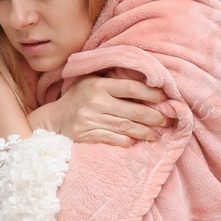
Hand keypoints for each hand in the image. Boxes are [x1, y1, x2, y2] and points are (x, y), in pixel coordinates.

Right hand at [29, 73, 168, 146]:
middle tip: (166, 120)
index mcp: (98, 84)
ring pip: (126, 127)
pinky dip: (126, 141)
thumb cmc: (78, 97)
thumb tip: (146, 81)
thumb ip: (112, 79)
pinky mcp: (87, 135)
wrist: (53, 119)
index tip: (165, 99)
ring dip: (144, 132)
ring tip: (155, 134)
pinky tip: (135, 141)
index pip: (131, 88)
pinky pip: (113, 139)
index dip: (151, 94)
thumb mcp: (91, 81)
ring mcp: (90, 119)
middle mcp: (95, 101)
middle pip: (132, 111)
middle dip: (154, 117)